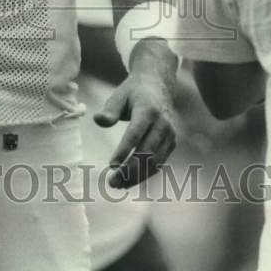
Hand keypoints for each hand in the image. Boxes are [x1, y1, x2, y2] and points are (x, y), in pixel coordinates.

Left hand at [93, 40, 177, 187]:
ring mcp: (170, 134)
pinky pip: (159, 162)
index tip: (111, 165)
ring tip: (118, 184)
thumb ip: (109, 110)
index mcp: (148, 109)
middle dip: (129, 170)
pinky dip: (145, 174)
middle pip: (146, 151)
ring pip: (155, 161)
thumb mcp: (119, 96)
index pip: (136, 133)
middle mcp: (162, 123)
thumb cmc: (132, 93)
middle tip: (112, 182)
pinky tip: (130, 180)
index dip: (124, 150)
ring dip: (137, 176)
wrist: (158, 86)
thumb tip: (98, 120)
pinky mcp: (172, 143)